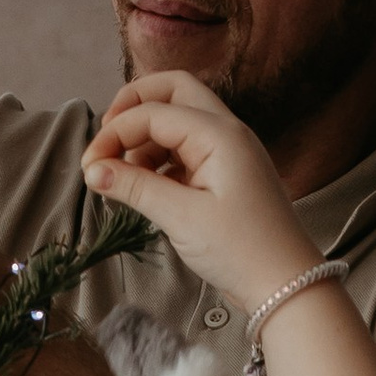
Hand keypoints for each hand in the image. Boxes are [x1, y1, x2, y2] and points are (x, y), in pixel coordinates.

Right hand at [81, 73, 320, 315]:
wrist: (285, 284)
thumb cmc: (242, 251)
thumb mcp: (182, 218)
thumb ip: (135, 187)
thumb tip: (94, 170)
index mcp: (219, 134)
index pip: (153, 112)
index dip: (114, 133)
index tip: (90, 167)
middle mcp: (226, 131)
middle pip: (171, 91)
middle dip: (133, 107)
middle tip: (106, 140)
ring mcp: (228, 150)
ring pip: (178, 117)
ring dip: (145, 135)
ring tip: (124, 175)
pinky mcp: (225, 172)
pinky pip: (186, 147)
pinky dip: (160, 157)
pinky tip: (145, 185)